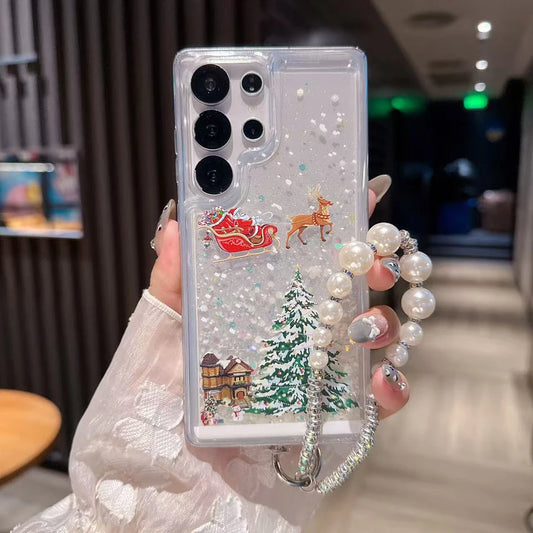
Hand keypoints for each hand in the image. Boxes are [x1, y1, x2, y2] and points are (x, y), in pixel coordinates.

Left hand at [149, 175, 408, 418]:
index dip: (338, 226)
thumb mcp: (165, 327)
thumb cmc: (165, 391)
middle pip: (351, 288)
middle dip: (373, 267)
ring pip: (372, 336)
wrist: (172, 465)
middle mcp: (299, 328)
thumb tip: (176, 224)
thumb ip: (173, 279)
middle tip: (372, 262)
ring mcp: (319, 369)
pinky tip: (382, 381)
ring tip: (366, 328)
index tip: (363, 197)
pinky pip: (374, 402)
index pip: (308, 255)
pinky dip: (390, 390)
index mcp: (267, 300)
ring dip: (383, 323)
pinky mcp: (331, 415)